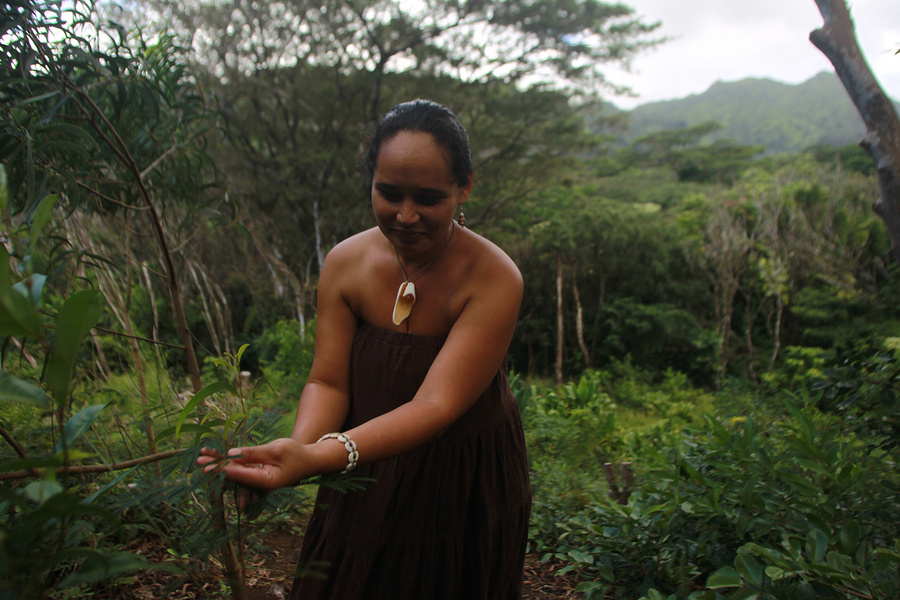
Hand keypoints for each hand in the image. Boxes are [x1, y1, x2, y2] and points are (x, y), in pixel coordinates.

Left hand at [196, 437, 311, 493]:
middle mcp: (259, 484)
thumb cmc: (296, 454)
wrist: (309, 460)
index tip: (208, 467)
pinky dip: (229, 461)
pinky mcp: (256, 473)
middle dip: (216, 467)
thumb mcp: (275, 450)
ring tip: (201, 457)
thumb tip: (232, 454)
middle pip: (233, 476)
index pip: (240, 476)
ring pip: (234, 471)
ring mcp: (257, 479)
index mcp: (266, 482)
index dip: (222, 470)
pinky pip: (240, 468)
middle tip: (198, 461)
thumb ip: (253, 453)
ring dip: (218, 463)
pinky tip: (216, 454)